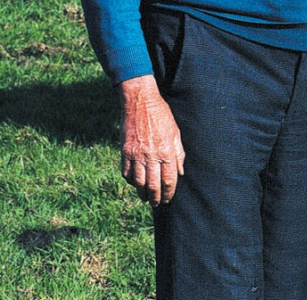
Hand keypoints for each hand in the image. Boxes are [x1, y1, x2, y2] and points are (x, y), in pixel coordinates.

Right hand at [117, 74, 185, 205]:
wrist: (140, 102)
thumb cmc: (161, 116)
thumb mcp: (176, 133)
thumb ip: (179, 154)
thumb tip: (180, 173)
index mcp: (166, 151)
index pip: (169, 180)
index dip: (169, 193)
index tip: (168, 199)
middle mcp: (151, 156)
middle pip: (153, 185)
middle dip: (155, 198)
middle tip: (157, 204)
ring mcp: (136, 154)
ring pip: (138, 182)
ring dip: (142, 193)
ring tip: (145, 198)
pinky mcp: (125, 151)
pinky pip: (126, 172)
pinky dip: (130, 181)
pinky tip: (135, 183)